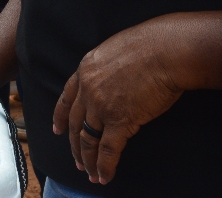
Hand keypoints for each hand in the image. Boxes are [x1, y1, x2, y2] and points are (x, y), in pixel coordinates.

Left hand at [52, 20, 186, 185]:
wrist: (165, 51)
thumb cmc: (150, 45)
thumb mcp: (114, 49)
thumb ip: (105, 68)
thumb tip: (111, 80)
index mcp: (85, 70)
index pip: (67, 98)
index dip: (61, 117)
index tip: (57, 130)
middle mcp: (88, 89)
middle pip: (75, 123)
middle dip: (74, 145)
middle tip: (76, 160)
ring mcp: (101, 106)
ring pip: (87, 140)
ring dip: (87, 159)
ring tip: (89, 173)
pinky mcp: (120, 121)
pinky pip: (107, 150)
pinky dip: (104, 166)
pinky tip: (103, 176)